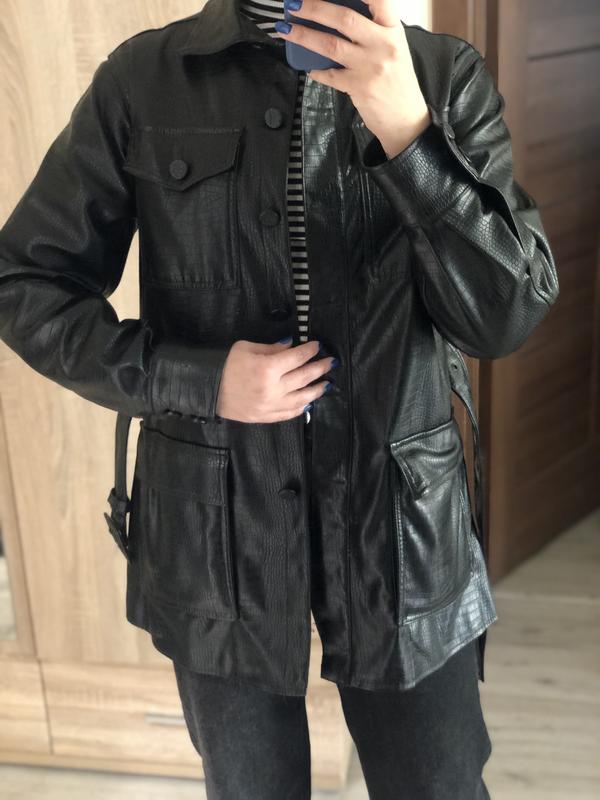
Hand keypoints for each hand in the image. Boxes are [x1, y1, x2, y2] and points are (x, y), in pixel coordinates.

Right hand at [215, 339, 334, 421]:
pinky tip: (309, 401)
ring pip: (302, 398)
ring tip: (326, 384)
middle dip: (320, 368)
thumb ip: (272, 348)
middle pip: (304, 377)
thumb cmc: (226, 364)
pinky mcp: (266, 417)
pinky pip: (290, 413)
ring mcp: (271, 405)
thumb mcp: (246, 348)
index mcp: (268, 368)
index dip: (310, 350)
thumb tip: (291, 346)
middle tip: (331, 363)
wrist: (208, 389)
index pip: (297, 357)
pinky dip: (302, 407)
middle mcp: (273, 388)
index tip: (317, 346)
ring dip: (317, 390)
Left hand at [275, 0, 431, 158]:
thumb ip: (372, 32)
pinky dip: (316, 70)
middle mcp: (383, 45)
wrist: (405, 118)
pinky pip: (330, 75)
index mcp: (392, 30)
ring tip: (287, 30)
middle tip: (294, 4)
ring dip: (304, 36)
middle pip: (344, 18)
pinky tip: (308, 68)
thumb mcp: (392, 48)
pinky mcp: (359, 88)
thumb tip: (335, 18)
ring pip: (331, 45)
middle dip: (314, 8)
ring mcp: (370, 67)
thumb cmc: (396, 81)